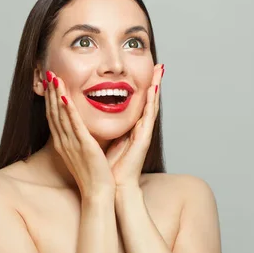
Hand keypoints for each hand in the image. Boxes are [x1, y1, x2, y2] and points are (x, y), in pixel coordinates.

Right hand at [44, 70, 115, 198]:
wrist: (99, 192)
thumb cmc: (94, 174)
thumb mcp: (84, 152)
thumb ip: (83, 138)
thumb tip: (85, 127)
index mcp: (64, 143)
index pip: (54, 117)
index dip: (51, 100)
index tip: (50, 84)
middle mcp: (64, 142)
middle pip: (53, 113)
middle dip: (51, 93)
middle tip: (48, 74)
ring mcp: (72, 144)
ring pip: (61, 116)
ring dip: (57, 96)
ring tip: (54, 79)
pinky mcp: (84, 146)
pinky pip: (74, 126)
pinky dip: (69, 111)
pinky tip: (66, 98)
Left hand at [106, 64, 163, 189]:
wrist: (114, 187)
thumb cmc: (109, 168)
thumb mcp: (106, 141)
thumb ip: (104, 129)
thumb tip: (93, 118)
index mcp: (131, 128)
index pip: (139, 103)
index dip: (143, 87)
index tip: (146, 71)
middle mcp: (140, 128)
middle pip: (149, 101)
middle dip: (155, 82)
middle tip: (160, 65)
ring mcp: (144, 133)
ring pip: (152, 105)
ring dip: (156, 86)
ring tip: (160, 70)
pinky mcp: (143, 138)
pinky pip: (148, 116)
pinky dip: (150, 101)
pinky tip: (152, 89)